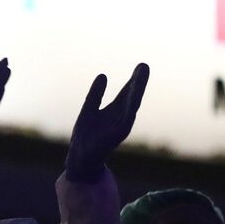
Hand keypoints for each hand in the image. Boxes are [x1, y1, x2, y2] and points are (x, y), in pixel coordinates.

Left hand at [65, 63, 149, 182]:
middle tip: (144, 65)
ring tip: (140, 76)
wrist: (80, 158)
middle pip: (132, 97)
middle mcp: (121, 118)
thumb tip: (103, 75)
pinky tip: (133, 102)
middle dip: (139, 82)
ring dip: (136, 92)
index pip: (128, 92)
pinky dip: (129, 112)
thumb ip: (96, 94)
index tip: (142, 65)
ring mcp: (120, 127)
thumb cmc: (86, 136)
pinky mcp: (115, 137)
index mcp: (116, 111)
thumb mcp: (89, 109)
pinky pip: (124, 123)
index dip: (135, 79)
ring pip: (131, 107)